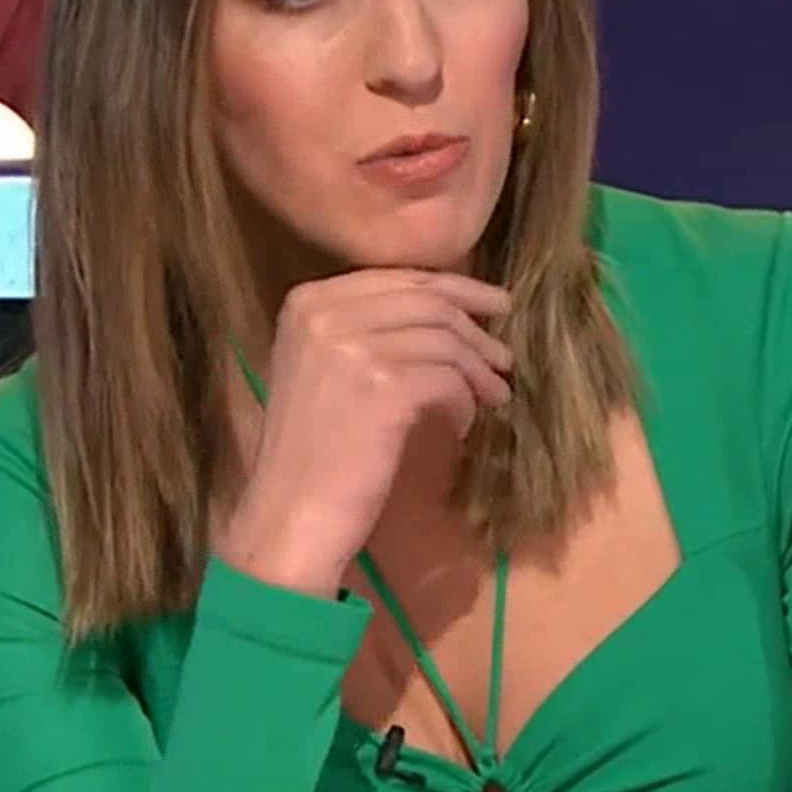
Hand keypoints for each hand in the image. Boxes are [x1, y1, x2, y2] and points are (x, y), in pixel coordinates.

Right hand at [218, 269, 511, 597]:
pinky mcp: (381, 387)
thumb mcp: (325, 369)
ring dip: (478, 371)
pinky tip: (463, 425)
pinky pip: (448, 378)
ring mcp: (351, 347)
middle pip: (429, 301)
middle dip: (476, 329)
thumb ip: (368, 329)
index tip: (494, 306)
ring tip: (493, 397)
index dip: (457, 289)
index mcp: (308, 301)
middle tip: (503, 358)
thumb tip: (449, 309)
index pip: (401, 277)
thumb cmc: (313, 450)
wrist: (289, 514)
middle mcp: (324, 313)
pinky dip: (465, 402)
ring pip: (445, 339)